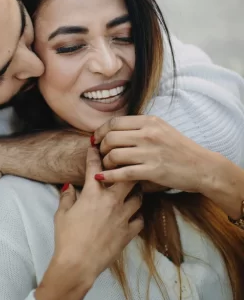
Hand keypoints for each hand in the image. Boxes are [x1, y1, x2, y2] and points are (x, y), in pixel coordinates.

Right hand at [50, 146, 142, 286]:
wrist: (79, 262)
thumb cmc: (67, 237)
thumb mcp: (61, 214)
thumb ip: (67, 198)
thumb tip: (68, 187)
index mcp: (92, 195)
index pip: (95, 169)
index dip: (94, 155)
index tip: (95, 146)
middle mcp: (111, 202)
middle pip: (127, 178)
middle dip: (127, 168)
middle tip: (126, 164)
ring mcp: (123, 217)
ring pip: (138, 197)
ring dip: (136, 191)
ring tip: (134, 188)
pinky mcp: (129, 232)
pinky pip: (140, 219)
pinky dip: (137, 214)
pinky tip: (133, 213)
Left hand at [94, 115, 219, 192]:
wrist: (203, 167)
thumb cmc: (181, 149)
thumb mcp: (162, 129)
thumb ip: (140, 127)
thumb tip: (112, 130)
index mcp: (150, 122)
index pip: (114, 123)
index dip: (100, 132)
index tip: (95, 140)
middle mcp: (149, 134)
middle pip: (110, 138)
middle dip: (101, 148)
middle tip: (101, 155)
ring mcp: (151, 153)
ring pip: (114, 155)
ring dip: (105, 162)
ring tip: (106, 166)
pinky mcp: (153, 171)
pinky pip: (123, 173)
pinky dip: (109, 176)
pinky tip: (102, 177)